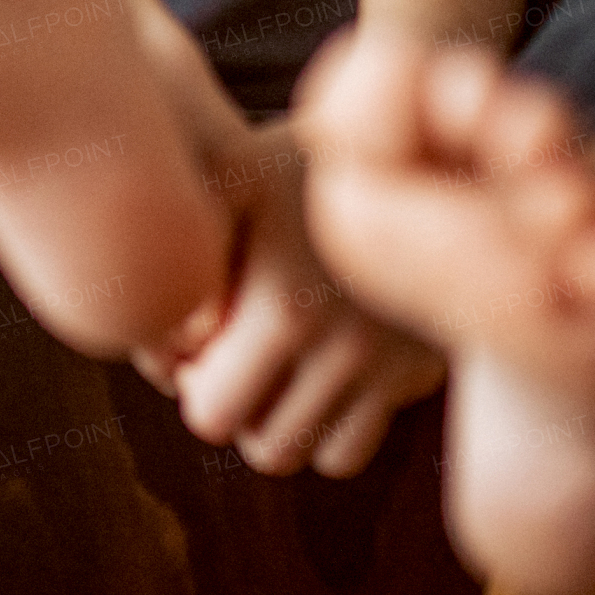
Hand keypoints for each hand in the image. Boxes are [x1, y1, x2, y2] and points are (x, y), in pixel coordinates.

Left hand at [142, 116, 445, 476]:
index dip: (187, 382)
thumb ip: (183, 263)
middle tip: (230, 352)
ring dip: (284, 420)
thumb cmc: (291, 161)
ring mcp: (393, 365)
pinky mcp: (422, 370)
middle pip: (266, 447)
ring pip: (317, 455)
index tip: (195, 337)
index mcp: (286, 306)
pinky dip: (334, 421)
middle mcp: (347, 348)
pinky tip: (318, 362)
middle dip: (237, 408)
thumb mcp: (228, 179)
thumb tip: (172, 351)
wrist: (403, 139)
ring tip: (273, 357)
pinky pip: (361, 440)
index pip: (212, 414)